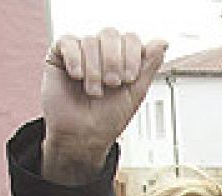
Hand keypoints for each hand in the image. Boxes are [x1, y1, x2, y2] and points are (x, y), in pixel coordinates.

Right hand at [40, 30, 167, 182]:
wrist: (82, 136)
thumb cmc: (108, 118)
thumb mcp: (136, 92)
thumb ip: (149, 65)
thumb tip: (162, 41)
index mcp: (121, 58)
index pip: (130, 38)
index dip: (132, 56)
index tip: (129, 78)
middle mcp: (101, 52)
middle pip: (110, 34)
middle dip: (114, 61)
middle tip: (112, 84)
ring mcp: (80, 52)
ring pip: (90, 41)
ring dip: (95, 70)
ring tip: (94, 91)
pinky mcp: (59, 56)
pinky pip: (67, 42)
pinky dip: (75, 60)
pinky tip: (77, 76)